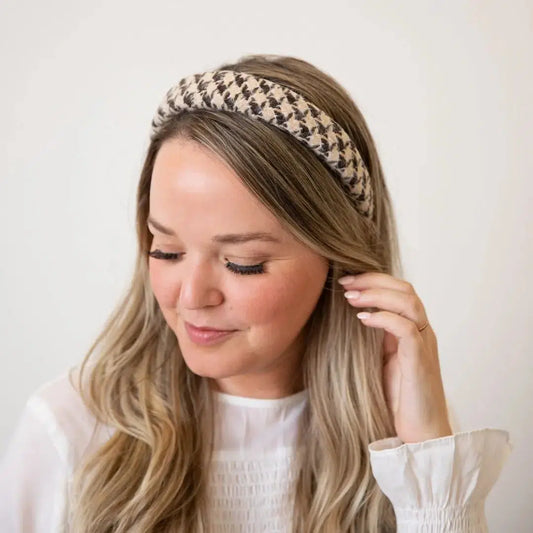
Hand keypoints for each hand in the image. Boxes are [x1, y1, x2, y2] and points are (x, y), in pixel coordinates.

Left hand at [338, 272, 452, 443]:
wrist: (419, 434)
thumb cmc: (397, 399)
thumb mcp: (380, 360)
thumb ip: (374, 339)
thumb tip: (350, 317)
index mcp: (412, 330)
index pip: (399, 291)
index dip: (373, 280)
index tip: (345, 281)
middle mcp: (421, 333)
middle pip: (405, 290)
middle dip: (373, 281)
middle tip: (345, 283)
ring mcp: (423, 345)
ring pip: (409, 303)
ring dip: (377, 295)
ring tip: (351, 298)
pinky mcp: (420, 361)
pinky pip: (407, 328)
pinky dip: (384, 318)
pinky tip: (362, 319)